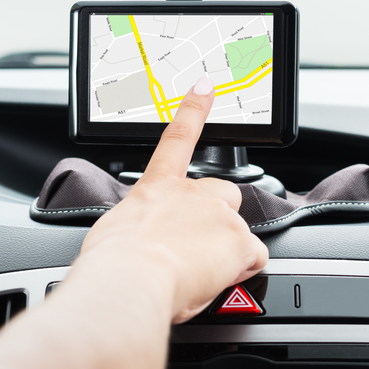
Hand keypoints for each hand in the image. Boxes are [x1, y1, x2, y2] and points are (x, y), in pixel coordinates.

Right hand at [80, 77, 268, 322]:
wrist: (131, 279)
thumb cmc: (115, 264)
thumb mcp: (116, 234)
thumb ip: (139, 227)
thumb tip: (141, 239)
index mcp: (157, 187)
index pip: (178, 139)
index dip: (194, 111)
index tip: (205, 88)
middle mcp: (192, 194)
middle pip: (224, 194)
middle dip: (219, 217)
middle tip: (198, 246)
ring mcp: (219, 215)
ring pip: (238, 232)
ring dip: (225, 251)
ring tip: (196, 273)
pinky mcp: (239, 241)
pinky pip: (253, 257)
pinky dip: (241, 269)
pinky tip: (220, 278)